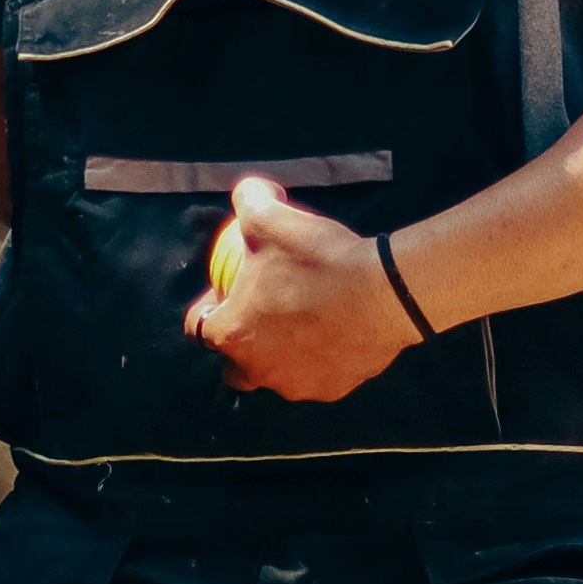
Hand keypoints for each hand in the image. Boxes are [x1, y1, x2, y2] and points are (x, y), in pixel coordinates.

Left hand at [184, 174, 420, 401]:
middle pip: (235, 366)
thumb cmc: (317, 259)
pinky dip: (319, 359)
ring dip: (281, 354)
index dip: (205, 309)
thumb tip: (249, 194)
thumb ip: (248, 199)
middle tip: (260, 315)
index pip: (199, 329)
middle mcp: (259, 370)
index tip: (222, 294)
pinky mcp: (334, 390)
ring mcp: (297, 385)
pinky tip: (334, 331)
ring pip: (278, 374)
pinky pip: (317, 376)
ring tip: (301, 322)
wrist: (384, 293)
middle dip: (240, 346)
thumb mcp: (270, 216)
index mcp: (233, 335)